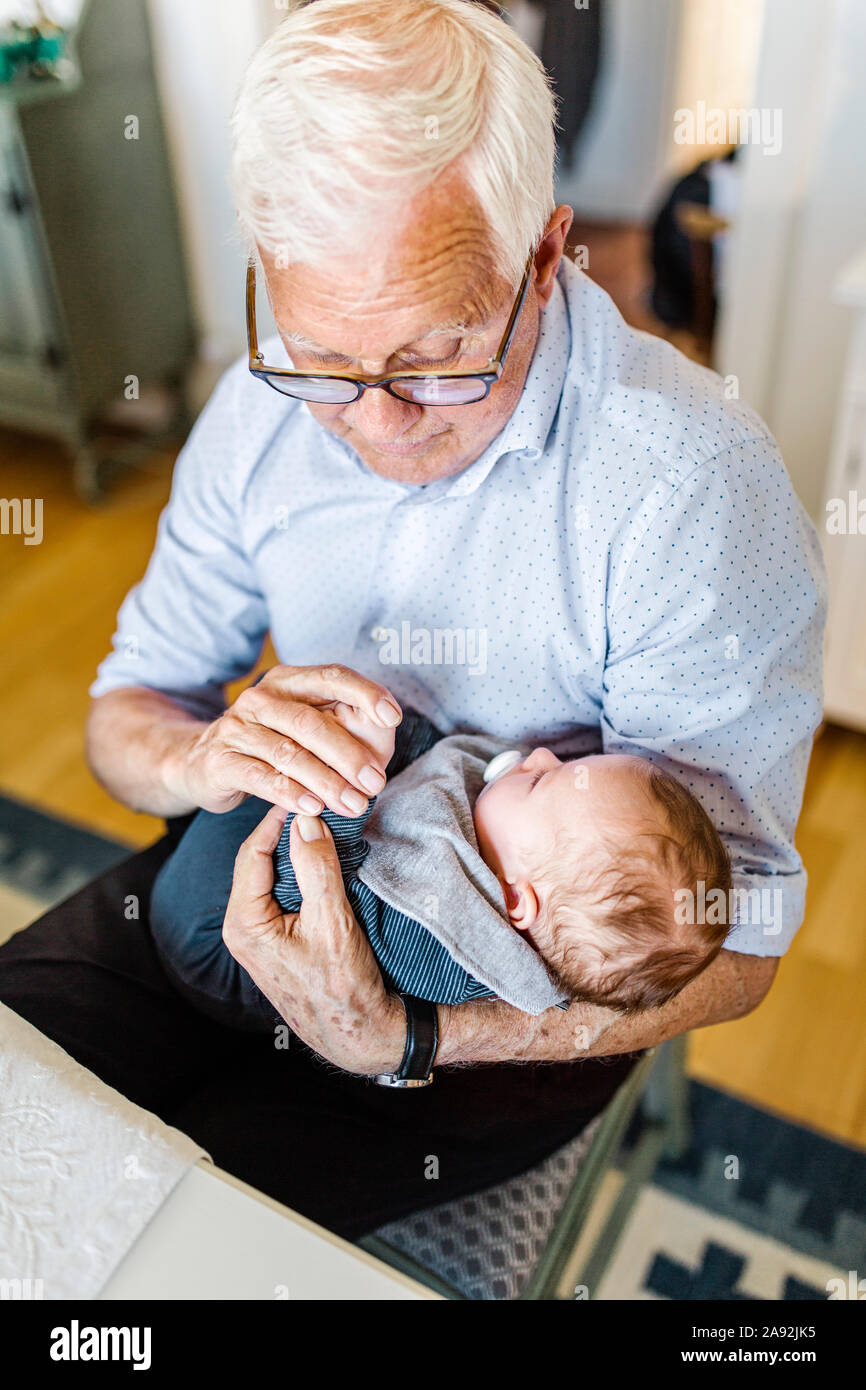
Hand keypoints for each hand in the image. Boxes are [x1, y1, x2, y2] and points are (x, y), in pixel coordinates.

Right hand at [167, 663, 401, 817]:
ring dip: (327, 782)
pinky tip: (314, 808)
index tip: (393, 717)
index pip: (331, 676)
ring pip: (289, 754)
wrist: (200, 763)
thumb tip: (384, 731)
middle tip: (376, 783)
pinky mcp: (220, 760)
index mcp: (288, 681)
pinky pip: (261, 778)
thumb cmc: (269, 746)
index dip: (364, 693)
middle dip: (350, 755)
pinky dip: (290, 793)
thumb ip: (344, 725)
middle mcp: (260, 699)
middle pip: (312, 723)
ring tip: (353, 804)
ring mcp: (237, 728)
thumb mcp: (305, 730)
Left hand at [221, 805, 405, 1073]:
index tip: (305, 794)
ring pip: (274, 877)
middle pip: (261, 862)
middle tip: (316, 803)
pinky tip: (325, 858)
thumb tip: (305, 821)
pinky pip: (284, 893)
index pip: (254, 853)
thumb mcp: (332, 922)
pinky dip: (303, 872)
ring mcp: (260, 936)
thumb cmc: (343, 987)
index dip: (278, 819)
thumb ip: (316, 868)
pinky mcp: (278, 940)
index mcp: (244, 923)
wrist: (359, 1036)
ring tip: (324, 823)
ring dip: (297, 851)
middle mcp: (243, 928)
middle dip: (287, 832)